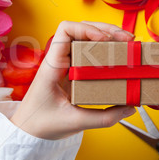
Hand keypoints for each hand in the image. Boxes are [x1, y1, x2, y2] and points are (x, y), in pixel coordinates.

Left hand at [10, 21, 136, 139]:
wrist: (29, 130)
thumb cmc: (42, 123)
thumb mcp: (74, 122)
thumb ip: (103, 117)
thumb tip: (129, 108)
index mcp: (53, 65)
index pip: (65, 31)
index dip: (87, 29)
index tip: (105, 40)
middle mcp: (60, 60)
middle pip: (82, 29)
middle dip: (106, 30)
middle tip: (127, 39)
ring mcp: (67, 64)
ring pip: (87, 39)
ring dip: (108, 37)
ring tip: (127, 44)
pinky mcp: (74, 72)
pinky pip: (90, 54)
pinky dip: (105, 51)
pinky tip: (118, 56)